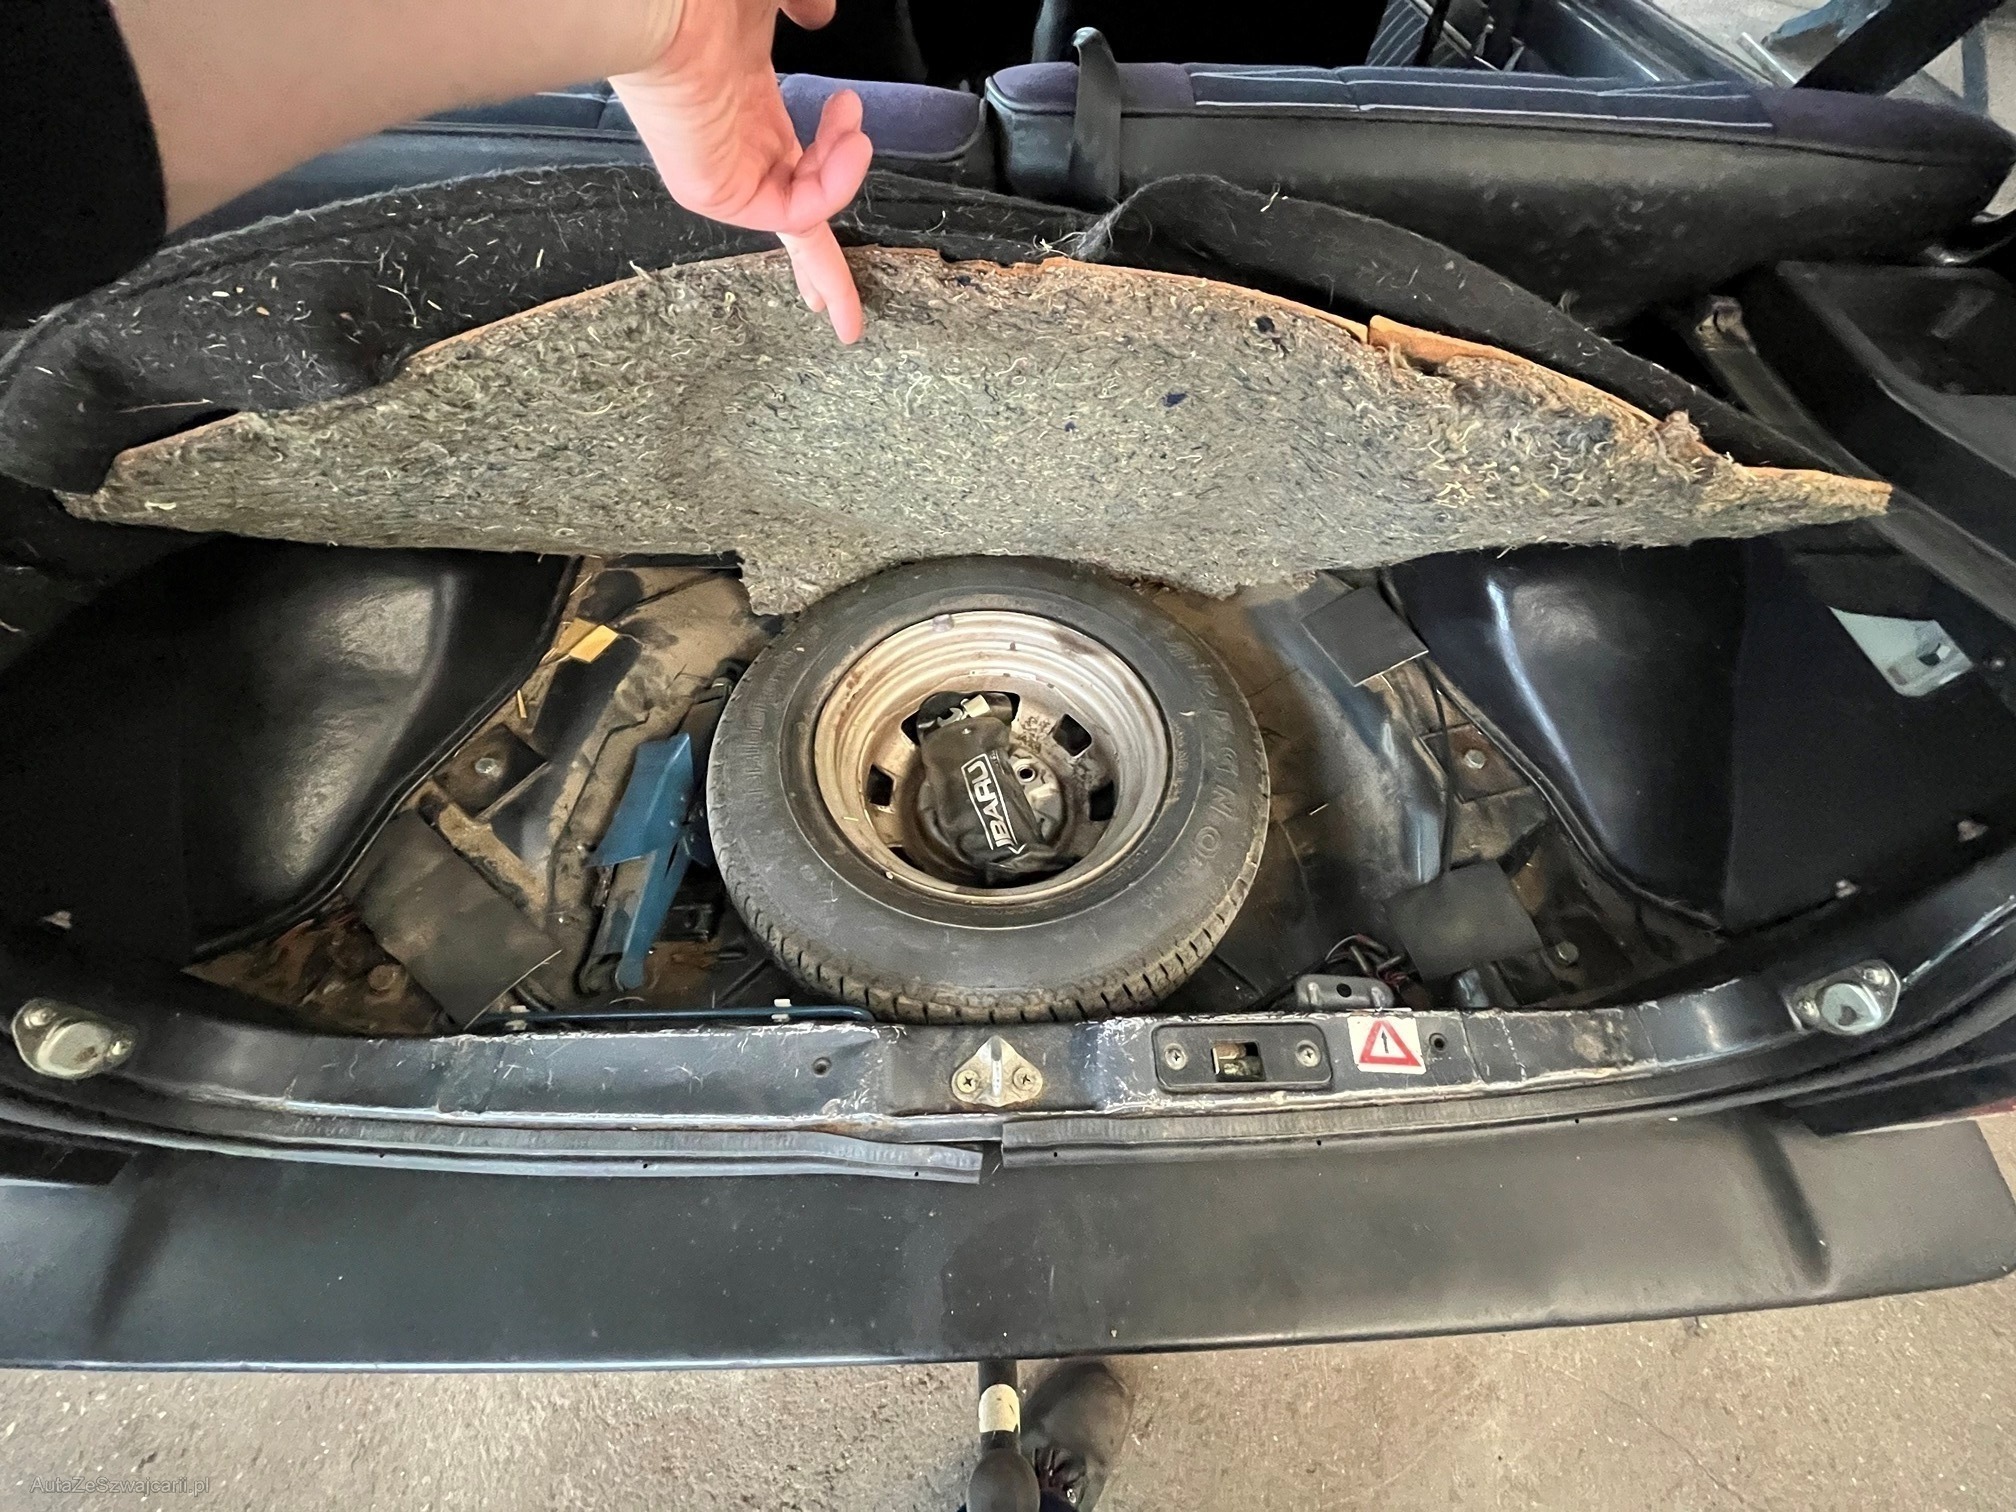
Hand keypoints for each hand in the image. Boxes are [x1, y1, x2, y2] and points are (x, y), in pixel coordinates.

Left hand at [612, 0, 874, 341]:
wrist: (659, 3)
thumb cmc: (702, 0)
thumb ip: (803, 1)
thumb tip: (819, 13)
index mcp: (746, 108)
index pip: (791, 165)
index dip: (825, 184)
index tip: (844, 216)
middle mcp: (737, 148)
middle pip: (789, 226)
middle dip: (820, 273)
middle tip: (844, 319)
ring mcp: (725, 174)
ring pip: (805, 213)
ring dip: (844, 174)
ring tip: (853, 130)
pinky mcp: (717, 192)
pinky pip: (795, 213)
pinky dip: (832, 187)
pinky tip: (848, 142)